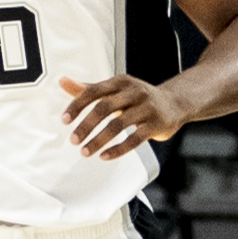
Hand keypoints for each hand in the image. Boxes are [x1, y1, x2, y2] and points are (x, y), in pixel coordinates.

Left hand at [57, 74, 175, 158]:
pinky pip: (135, 139)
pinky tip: (105, 156)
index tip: (65, 120)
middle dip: (86, 125)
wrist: (175, 102)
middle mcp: (134, 92)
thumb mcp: (115, 89)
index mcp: (120, 82)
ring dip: (99, 140)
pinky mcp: (156, 124)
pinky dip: (118, 149)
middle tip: (73, 140)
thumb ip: (88, 88)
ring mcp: (146, 108)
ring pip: (118, 125)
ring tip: (85, 152)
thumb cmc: (139, 97)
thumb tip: (62, 82)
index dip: (77, 105)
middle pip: (105, 107)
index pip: (94, 91)